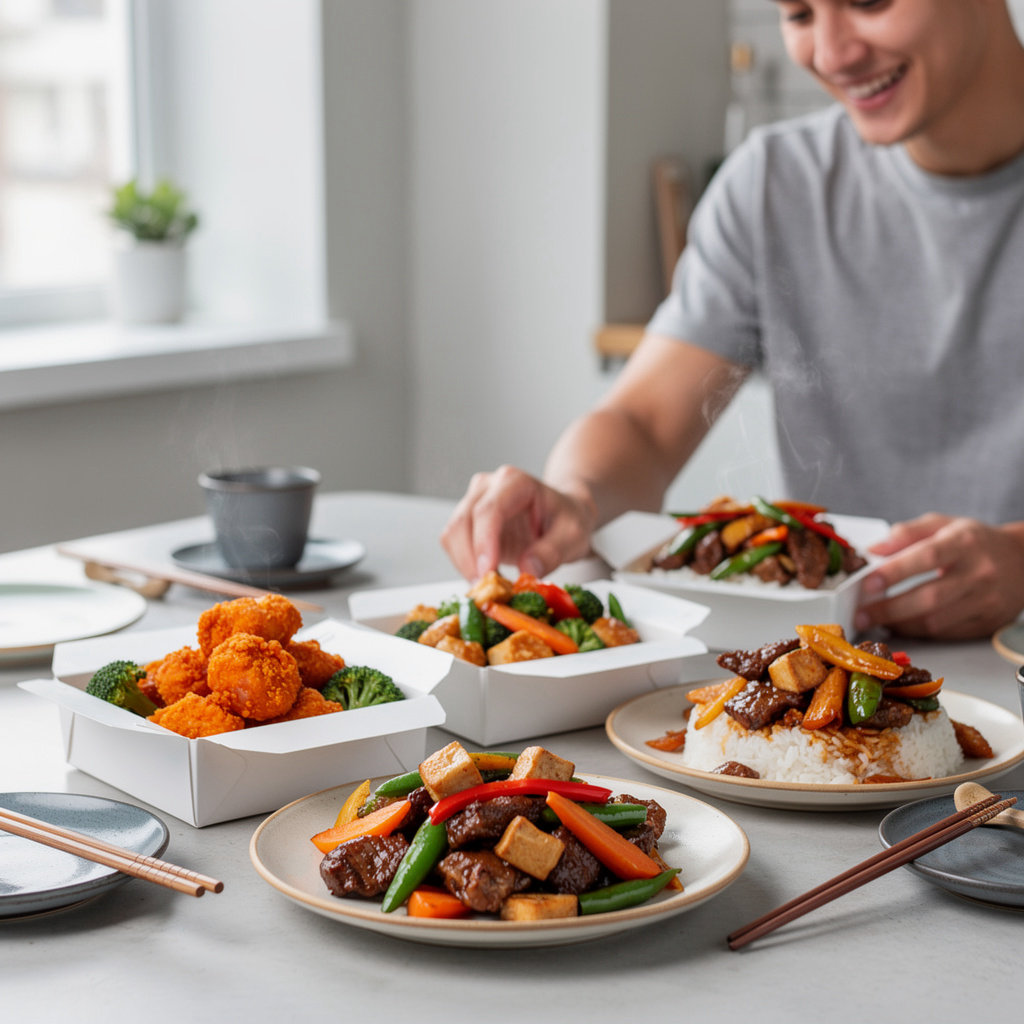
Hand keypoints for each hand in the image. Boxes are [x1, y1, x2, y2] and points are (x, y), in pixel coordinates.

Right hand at [441, 465, 597, 580]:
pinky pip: (454, 545)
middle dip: (470, 561)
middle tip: (487, 591)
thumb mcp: (573, 536)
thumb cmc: (567, 519)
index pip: (489, 510)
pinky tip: (486, 579)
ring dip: (464, 566)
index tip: (488, 572)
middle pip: (462, 522)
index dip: (484, 543)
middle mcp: (488, 487)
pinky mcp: (467, 521)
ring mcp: (473, 501)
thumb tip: (527, 570)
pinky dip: (464, 566)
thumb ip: (552, 552)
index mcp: (515, 482)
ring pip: (452, 535)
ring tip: (490, 589)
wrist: (562, 514)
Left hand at [854, 513, 1023, 639]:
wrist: (1023, 560)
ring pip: (937, 621)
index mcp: (965, 542)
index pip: (926, 557)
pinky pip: (947, 633)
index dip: (895, 572)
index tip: (867, 583)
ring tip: (875, 621)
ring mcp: (986, 601)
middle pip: (929, 597)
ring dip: (900, 624)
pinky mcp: (988, 622)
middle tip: (860, 614)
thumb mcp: (943, 525)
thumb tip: (872, 550)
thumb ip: (906, 534)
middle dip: (889, 609)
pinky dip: (919, 632)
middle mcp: (979, 572)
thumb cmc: (975, 541)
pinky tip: (900, 625)